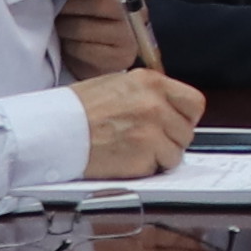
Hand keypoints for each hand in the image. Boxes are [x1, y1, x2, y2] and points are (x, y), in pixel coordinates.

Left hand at [51, 0, 148, 80]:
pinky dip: (69, 47)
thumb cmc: (88, 15)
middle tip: (57, 7)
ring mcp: (130, 39)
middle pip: (102, 4)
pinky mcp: (119, 60)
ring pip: (87, 28)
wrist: (95, 53)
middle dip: (72, 5)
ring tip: (60, 25)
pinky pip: (84, 50)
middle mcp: (138, 14)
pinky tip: (68, 44)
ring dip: (65, 26)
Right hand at [71, 64, 202, 180]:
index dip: (186, 117)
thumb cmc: (78, 109)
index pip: (194, 102)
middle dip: (171, 139)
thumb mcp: (118, 84)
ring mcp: (152, 130)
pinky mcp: (144, 155)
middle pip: (187, 131)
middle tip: (148, 141)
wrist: (55, 130)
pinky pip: (159, 168)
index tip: (176, 124)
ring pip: (176, 152)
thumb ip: (148, 94)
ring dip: (159, 156)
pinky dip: (145, 168)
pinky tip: (126, 159)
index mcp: (150, 82)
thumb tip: (169, 107)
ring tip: (133, 150)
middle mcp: (155, 104)